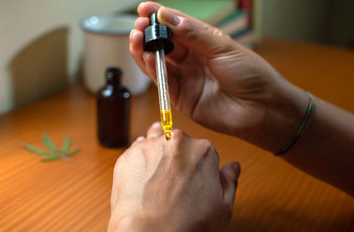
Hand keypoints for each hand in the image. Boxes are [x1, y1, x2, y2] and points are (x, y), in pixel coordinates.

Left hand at [108, 122, 239, 231]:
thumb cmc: (187, 225)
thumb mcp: (222, 208)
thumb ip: (229, 181)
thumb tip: (233, 166)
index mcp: (203, 150)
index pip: (203, 149)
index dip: (198, 165)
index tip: (192, 179)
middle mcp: (177, 141)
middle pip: (179, 141)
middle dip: (177, 156)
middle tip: (172, 181)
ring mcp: (151, 146)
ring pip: (155, 139)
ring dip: (157, 151)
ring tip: (156, 172)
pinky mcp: (129, 155)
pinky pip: (135, 150)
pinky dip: (139, 160)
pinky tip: (142, 177)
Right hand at [130, 2, 307, 150]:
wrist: (262, 110)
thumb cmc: (251, 75)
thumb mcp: (222, 48)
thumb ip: (192, 34)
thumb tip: (167, 16)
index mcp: (205, 43)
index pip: (177, 26)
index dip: (160, 16)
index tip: (145, 8)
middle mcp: (193, 60)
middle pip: (164, 44)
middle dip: (150, 33)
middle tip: (139, 25)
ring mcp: (186, 79)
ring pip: (158, 62)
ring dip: (145, 50)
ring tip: (136, 38)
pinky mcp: (182, 98)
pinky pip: (162, 82)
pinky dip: (151, 69)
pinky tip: (147, 57)